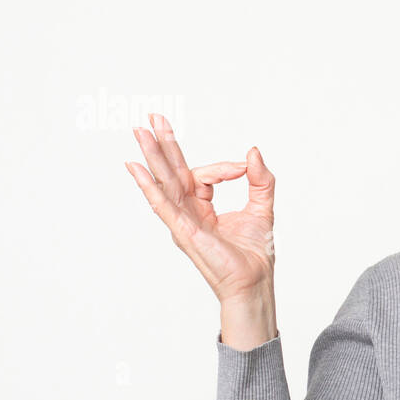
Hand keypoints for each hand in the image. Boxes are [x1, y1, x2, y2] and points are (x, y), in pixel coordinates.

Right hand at [124, 113, 276, 303]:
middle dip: (164, 144)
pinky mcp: (184, 231)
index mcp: (203, 207)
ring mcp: (183, 221)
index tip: (243, 168)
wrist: (255, 282)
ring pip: (165, 182)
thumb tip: (253, 152)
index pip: (203, 175)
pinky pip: (163, 205)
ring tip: (140, 131)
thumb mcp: (262, 208)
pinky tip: (136, 169)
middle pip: (173, 172)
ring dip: (153, 156)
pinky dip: (149, 187)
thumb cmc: (255, 254)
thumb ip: (260, 180)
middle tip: (153, 117)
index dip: (223, 167)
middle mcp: (188, 212)